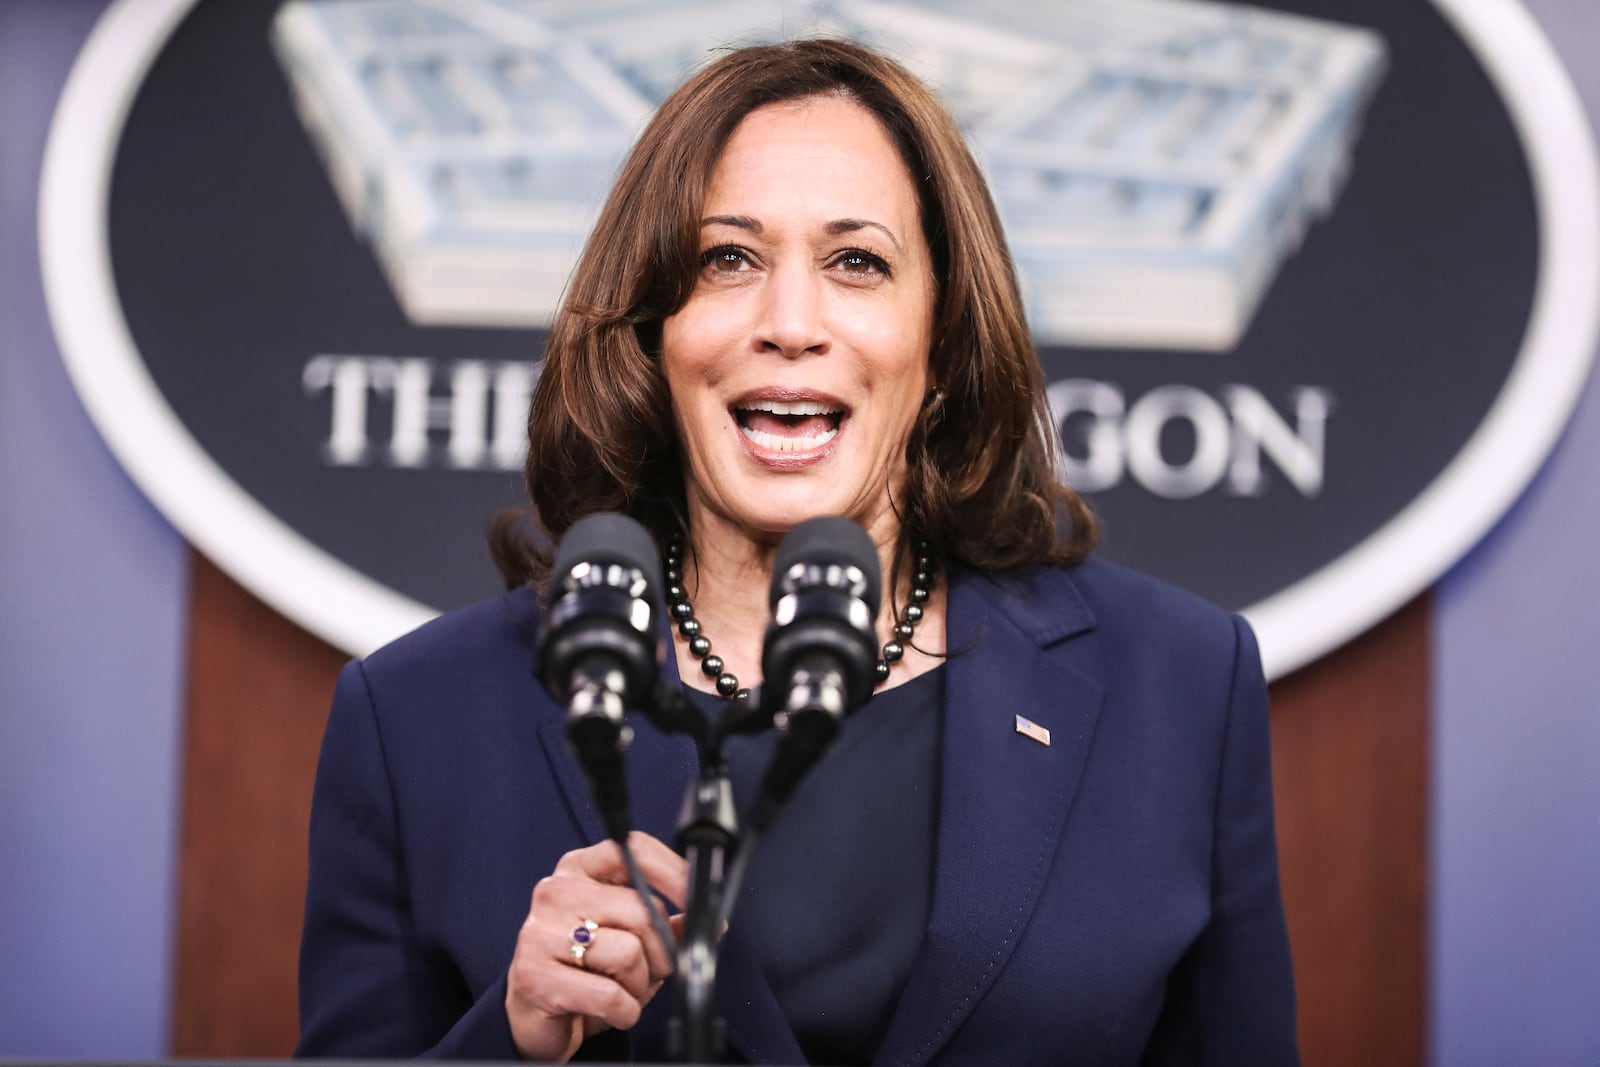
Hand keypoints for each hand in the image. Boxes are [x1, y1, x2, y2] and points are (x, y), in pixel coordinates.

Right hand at [504, 832, 686, 1061]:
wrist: (537, 1016)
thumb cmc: (586, 971)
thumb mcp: (631, 940)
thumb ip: (668, 925)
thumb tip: (711, 921)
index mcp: (580, 869)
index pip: (634, 850)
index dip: (675, 873)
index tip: (697, 901)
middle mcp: (556, 891)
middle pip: (642, 911)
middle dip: (661, 953)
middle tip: (650, 971)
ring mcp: (540, 932)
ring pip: (629, 954)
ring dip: (639, 985)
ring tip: (620, 990)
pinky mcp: (534, 976)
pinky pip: (610, 995)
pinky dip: (624, 1011)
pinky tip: (608, 1009)